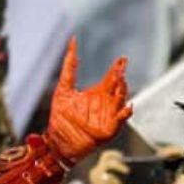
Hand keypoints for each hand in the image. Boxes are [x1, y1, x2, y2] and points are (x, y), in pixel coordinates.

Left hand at [45, 39, 131, 162]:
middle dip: (120, 78)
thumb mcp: (64, 89)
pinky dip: (124, 114)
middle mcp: (105, 103)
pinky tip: (126, 107)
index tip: (122, 59)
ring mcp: (109, 116)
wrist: (57, 140)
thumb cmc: (60, 117)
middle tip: (120, 69)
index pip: (111, 77)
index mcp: (97, 93)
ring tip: (120, 83)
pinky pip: (120, 121)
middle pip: (118, 87)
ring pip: (120, 101)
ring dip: (122, 93)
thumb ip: (70, 67)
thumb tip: (72, 43)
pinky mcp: (108, 129)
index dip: (117, 68)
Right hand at [87, 150, 127, 183]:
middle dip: (119, 166)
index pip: (105, 156)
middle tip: (128, 171)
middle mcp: (95, 172)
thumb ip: (120, 174)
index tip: (122, 156)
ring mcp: (95, 181)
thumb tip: (131, 171)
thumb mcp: (116, 181)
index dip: (114, 154)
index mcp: (99, 168)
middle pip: (107, 164)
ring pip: (110, 178)